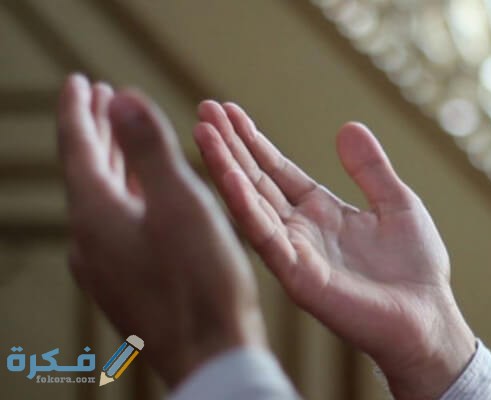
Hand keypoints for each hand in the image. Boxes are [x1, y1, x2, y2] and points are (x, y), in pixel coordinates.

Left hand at [57, 75, 266, 387]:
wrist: (208, 356)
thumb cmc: (201, 282)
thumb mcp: (182, 204)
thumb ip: (150, 150)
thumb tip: (124, 97)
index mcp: (97, 214)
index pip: (78, 146)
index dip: (80, 110)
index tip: (80, 82)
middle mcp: (89, 239)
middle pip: (86, 172)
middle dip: (95, 133)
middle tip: (102, 100)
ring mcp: (103, 266)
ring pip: (101, 201)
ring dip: (111, 165)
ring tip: (121, 140)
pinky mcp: (122, 284)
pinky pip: (114, 227)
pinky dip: (124, 197)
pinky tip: (143, 199)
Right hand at [193, 101, 475, 398]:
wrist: (429, 317)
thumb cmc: (416, 268)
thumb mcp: (397, 202)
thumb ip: (370, 168)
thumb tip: (348, 126)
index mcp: (321, 213)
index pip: (277, 171)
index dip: (254, 142)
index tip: (229, 111)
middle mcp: (300, 231)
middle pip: (256, 182)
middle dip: (230, 147)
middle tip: (204, 109)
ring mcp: (295, 254)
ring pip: (251, 205)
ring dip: (226, 168)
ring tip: (203, 132)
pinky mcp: (299, 277)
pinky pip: (265, 237)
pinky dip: (244, 206)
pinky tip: (228, 176)